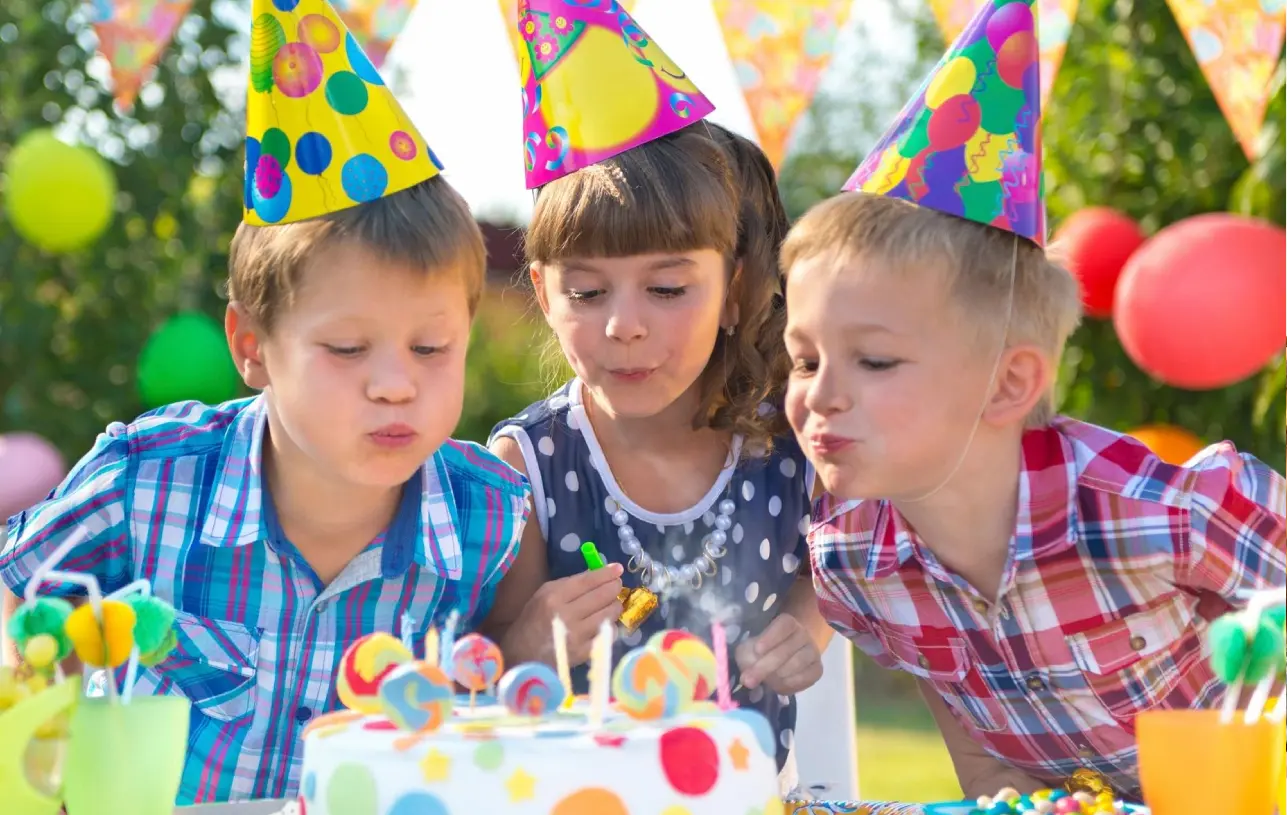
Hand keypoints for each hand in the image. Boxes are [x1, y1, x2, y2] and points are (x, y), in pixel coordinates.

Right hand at [501, 564, 623, 667]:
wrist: (522, 656)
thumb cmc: (533, 621)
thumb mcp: (543, 595)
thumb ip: (569, 584)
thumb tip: (597, 575)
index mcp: (554, 597)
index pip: (587, 581)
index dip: (606, 573)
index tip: (618, 569)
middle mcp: (566, 614)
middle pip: (602, 596)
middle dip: (614, 588)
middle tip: (616, 586)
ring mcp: (576, 635)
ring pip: (609, 614)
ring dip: (614, 606)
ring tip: (611, 604)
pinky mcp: (583, 652)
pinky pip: (608, 634)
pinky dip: (610, 627)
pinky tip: (605, 624)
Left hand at [734, 614, 822, 694]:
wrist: (781, 663)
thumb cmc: (762, 651)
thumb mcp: (750, 650)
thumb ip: (747, 659)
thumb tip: (748, 678)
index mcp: (787, 623)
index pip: (784, 625)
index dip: (771, 637)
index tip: (757, 650)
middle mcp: (803, 634)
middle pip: (787, 649)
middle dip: (765, 666)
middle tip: (748, 680)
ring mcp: (813, 651)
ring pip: (796, 664)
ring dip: (777, 676)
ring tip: (765, 681)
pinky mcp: (817, 669)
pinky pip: (806, 678)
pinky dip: (790, 684)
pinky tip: (779, 685)